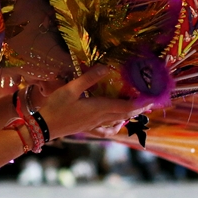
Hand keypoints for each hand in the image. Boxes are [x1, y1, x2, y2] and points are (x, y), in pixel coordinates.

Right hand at [34, 66, 153, 139]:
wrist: (44, 126)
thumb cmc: (57, 106)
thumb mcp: (71, 88)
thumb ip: (89, 78)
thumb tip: (107, 67)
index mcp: (99, 108)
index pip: (125, 106)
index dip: (140, 103)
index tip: (153, 99)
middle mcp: (100, 118)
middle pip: (124, 114)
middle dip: (139, 108)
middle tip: (151, 103)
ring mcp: (94, 125)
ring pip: (117, 121)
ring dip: (129, 115)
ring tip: (139, 111)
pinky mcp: (88, 128)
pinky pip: (106, 130)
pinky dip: (115, 128)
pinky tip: (117, 125)